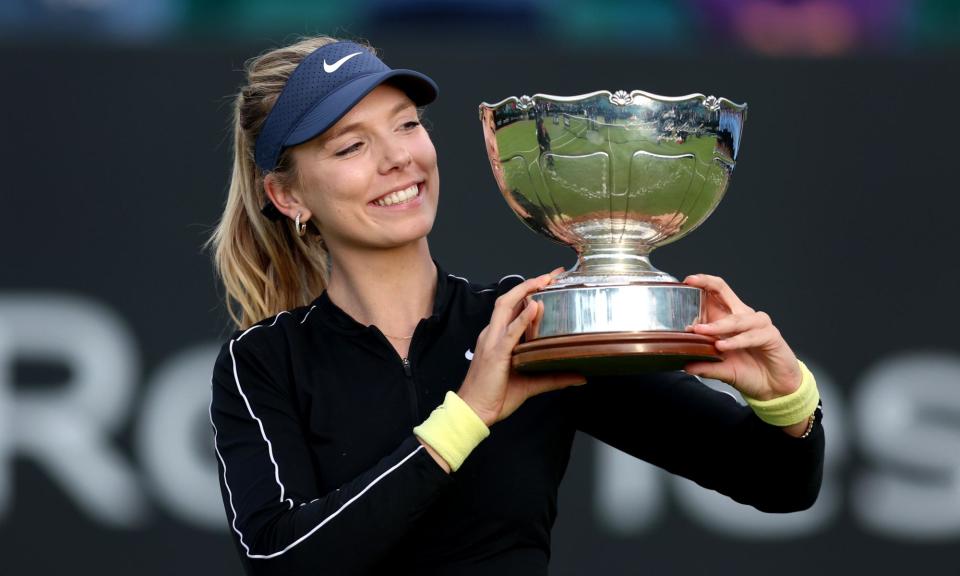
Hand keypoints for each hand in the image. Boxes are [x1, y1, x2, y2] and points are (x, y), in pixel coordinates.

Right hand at [457, 268, 585, 425]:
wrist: (474, 412)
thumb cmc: (495, 396)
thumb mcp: (532, 384)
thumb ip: (555, 377)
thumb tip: (580, 376)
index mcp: (498, 338)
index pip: (514, 307)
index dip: (529, 291)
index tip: (548, 281)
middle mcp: (493, 334)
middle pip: (509, 299)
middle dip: (529, 283)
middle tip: (551, 274)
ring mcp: (493, 342)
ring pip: (506, 307)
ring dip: (525, 291)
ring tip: (544, 281)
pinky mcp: (496, 354)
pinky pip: (510, 332)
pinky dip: (522, 318)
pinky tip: (535, 307)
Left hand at [682, 274, 801, 401]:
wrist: (775, 388)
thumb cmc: (750, 371)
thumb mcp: (722, 370)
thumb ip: (705, 366)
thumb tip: (685, 366)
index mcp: (729, 318)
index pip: (716, 293)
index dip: (703, 283)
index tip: (687, 281)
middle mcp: (743, 316)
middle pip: (724, 291)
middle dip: (706, 285)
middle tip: (691, 285)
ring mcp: (758, 324)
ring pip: (735, 318)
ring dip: (716, 325)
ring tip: (700, 331)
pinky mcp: (770, 336)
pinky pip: (751, 335)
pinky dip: (735, 341)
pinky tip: (722, 346)